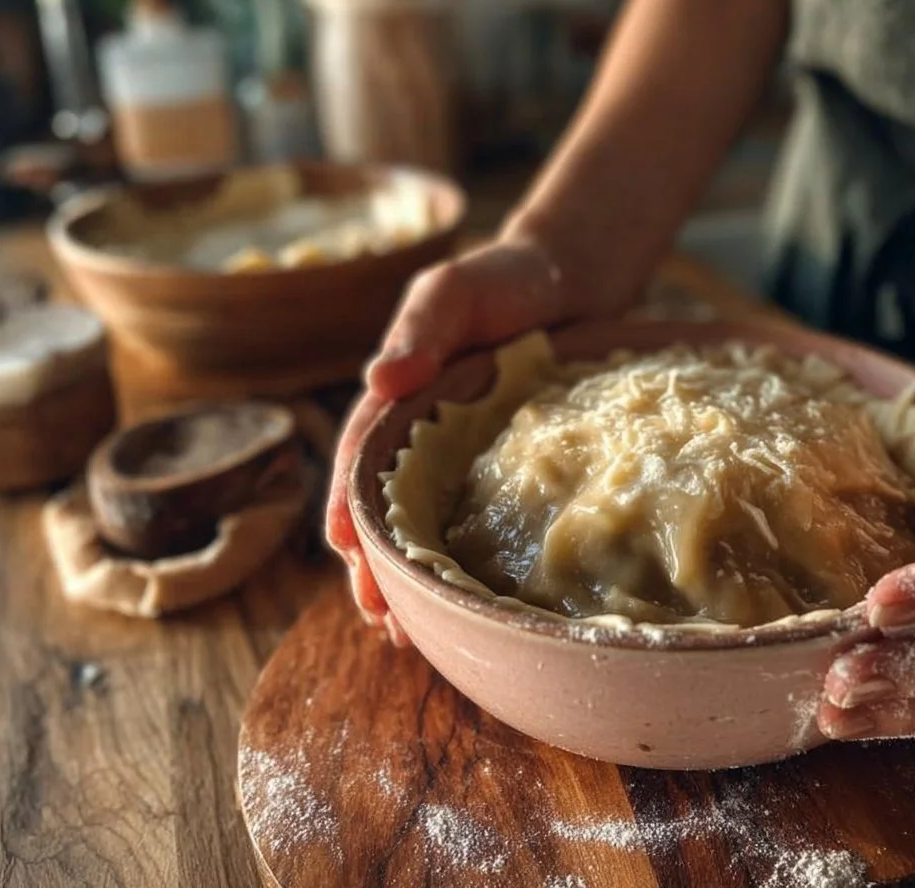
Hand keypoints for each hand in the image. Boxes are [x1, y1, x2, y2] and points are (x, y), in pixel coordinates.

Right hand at [326, 233, 585, 643]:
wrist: (570, 278)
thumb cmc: (504, 279)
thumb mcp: (452, 292)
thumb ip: (419, 331)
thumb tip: (381, 379)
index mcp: (396, 399)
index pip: (361, 460)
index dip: (348, 506)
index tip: (344, 552)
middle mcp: (421, 435)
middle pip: (386, 508)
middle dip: (374, 566)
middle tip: (377, 619)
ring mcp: (461, 456)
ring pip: (427, 525)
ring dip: (414, 578)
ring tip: (407, 635)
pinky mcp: (504, 469)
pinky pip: (479, 520)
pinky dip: (467, 562)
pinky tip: (471, 603)